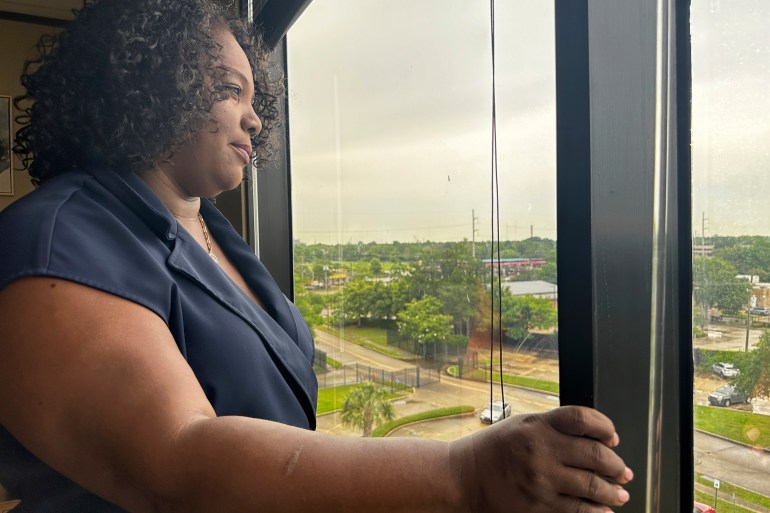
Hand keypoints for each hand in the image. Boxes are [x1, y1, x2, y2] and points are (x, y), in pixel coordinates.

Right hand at [449, 405, 632, 512]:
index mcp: (537, 426)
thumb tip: (592, 438)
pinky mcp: (538, 507)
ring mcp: (541, 481)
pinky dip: (597, 512)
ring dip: (613, 492)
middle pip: (596, 455)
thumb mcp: (520, 426)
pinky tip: (603, 512)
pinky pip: (578, 511)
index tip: (613, 438)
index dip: (605, 427)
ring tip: (620, 494)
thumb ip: (552, 428)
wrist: (462, 477)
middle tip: (624, 472)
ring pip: (593, 486)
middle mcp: (541, 451)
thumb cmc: (492, 450)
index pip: (583, 419)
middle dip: (617, 467)